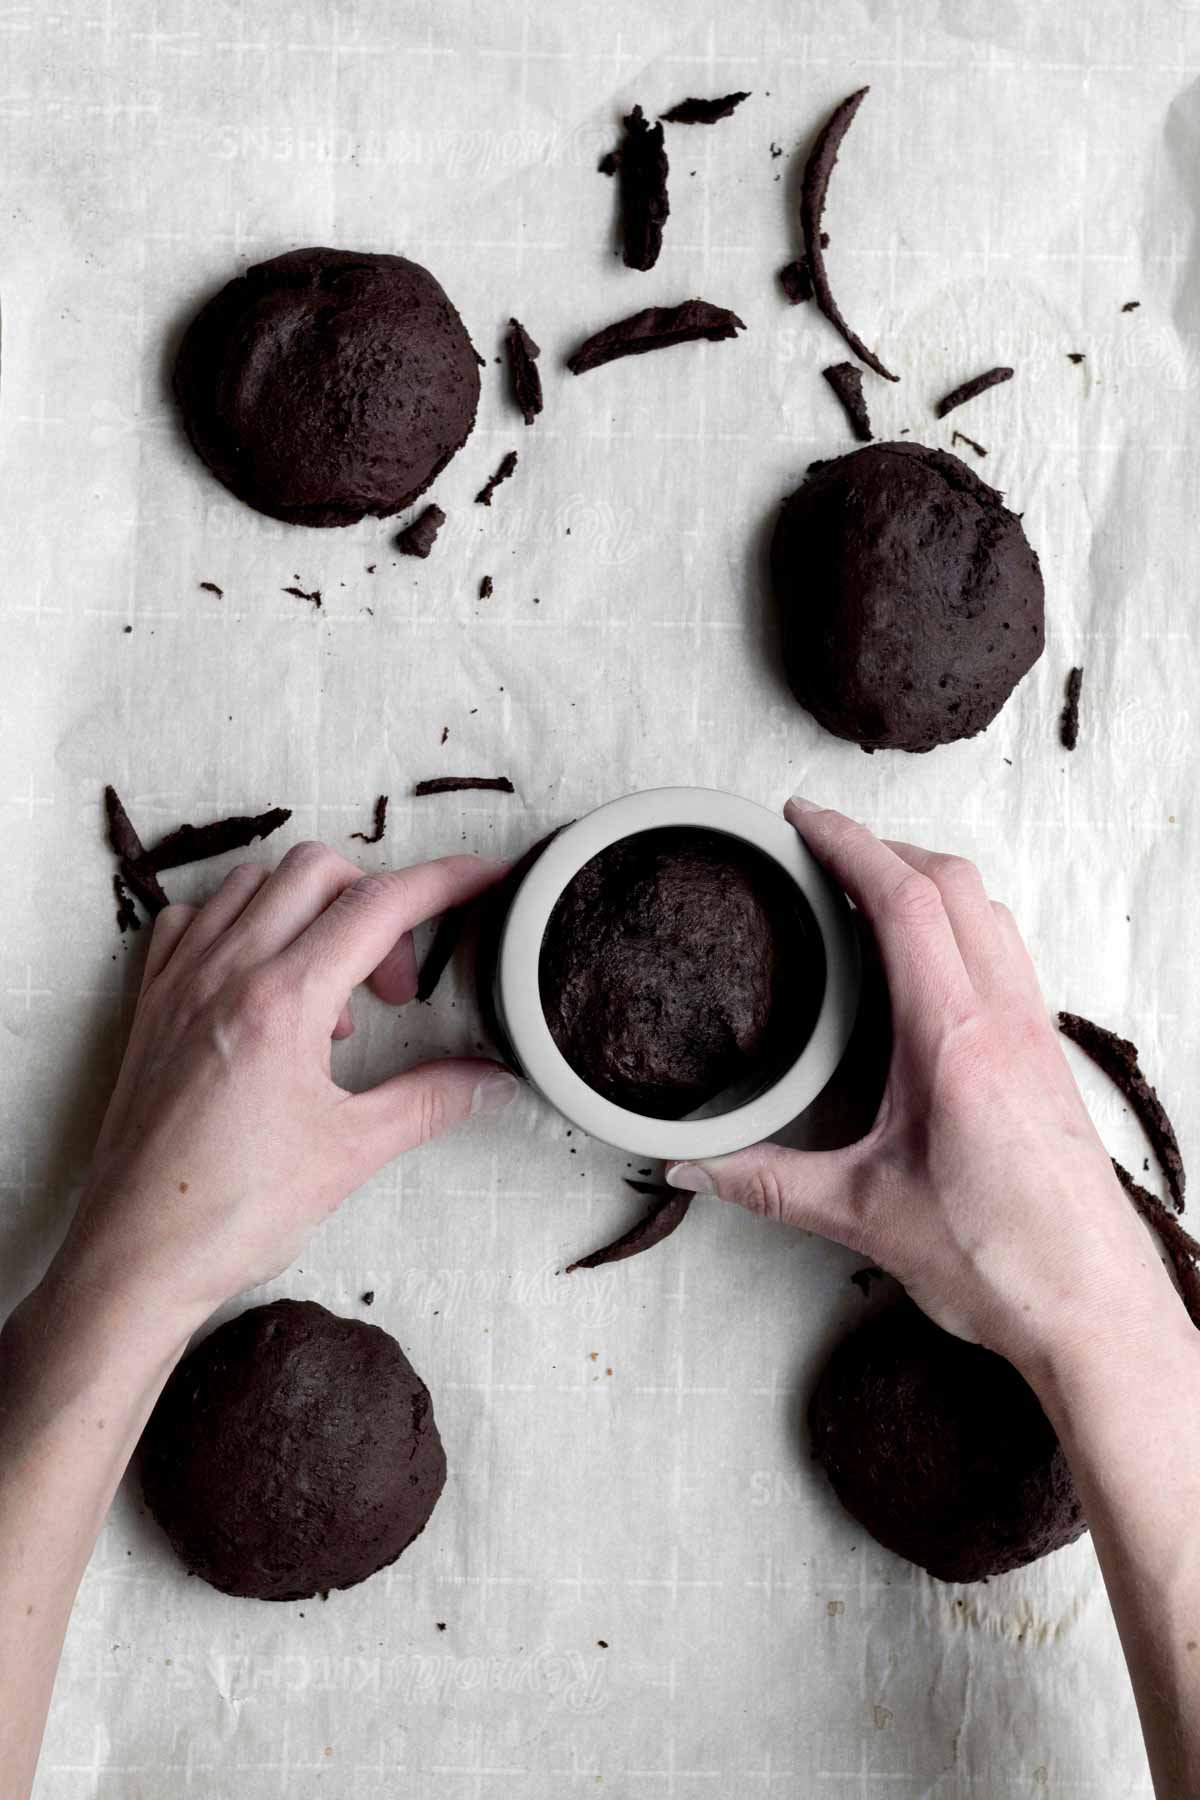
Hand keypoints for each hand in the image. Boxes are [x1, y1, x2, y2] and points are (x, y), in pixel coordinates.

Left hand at [53, 843, 517, 1334]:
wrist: (136, 1257)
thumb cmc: (231, 1212)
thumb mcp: (351, 1153)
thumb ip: (430, 1100)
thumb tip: (490, 1079)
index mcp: (281, 1002)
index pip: (379, 907)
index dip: (445, 882)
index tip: (485, 877)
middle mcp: (225, 973)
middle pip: (319, 873)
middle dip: (377, 903)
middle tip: (396, 982)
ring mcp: (180, 983)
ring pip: (254, 884)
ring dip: (309, 910)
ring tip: (331, 991)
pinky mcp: (151, 1005)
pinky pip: (194, 920)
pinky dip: (239, 925)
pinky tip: (262, 980)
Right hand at [667, 798, 1175, 1373]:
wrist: (1095, 1310)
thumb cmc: (1001, 1262)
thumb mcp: (863, 1217)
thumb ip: (767, 1182)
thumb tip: (689, 1164)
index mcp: (954, 1039)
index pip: (903, 900)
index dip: (846, 844)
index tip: (800, 819)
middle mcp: (1005, 1018)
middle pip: (953, 882)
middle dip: (882, 847)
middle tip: (820, 848)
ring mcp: (1035, 1034)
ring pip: (989, 911)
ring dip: (929, 880)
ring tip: (868, 890)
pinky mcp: (1046, 1059)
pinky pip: (1007, 954)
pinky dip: (961, 925)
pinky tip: (926, 965)